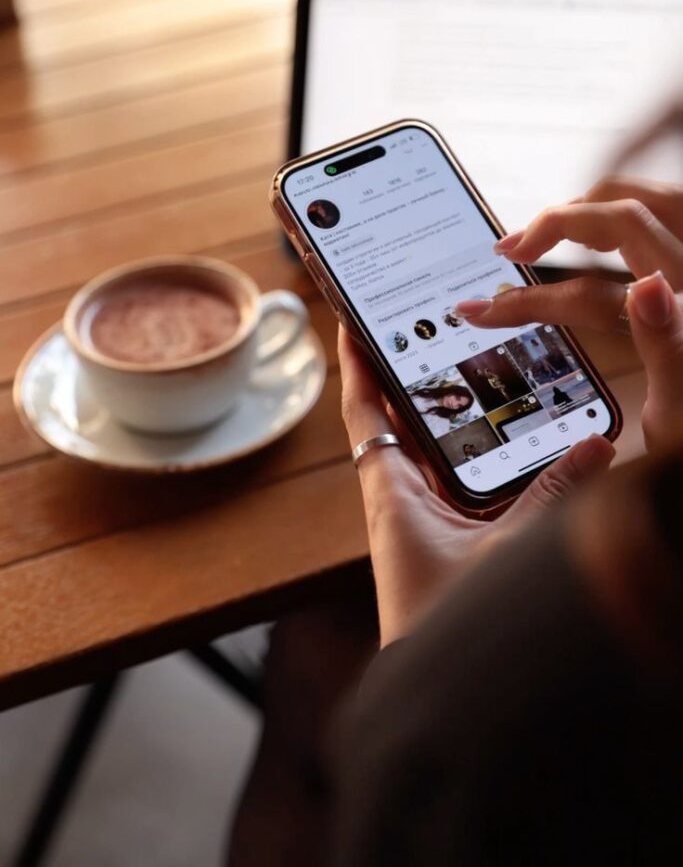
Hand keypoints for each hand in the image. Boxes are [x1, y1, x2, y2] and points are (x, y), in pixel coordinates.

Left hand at [338, 328, 614, 645]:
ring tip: (471, 370)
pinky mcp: (442, 547)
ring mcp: (418, 525)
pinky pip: (453, 488)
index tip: (352, 321)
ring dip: (444, 418)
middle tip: (431, 331)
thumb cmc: (451, 630)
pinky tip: (506, 447)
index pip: (363, 411)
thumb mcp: (507, 554)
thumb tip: (595, 448)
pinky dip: (472, 461)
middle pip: (395, 423)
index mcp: (391, 495)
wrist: (442, 705)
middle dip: (409, 379)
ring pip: (428, 455)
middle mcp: (397, 503)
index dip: (355, 364)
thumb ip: (553, 499)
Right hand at [455, 177, 682, 450]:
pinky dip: (615, 225)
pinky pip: (655, 229)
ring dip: (589, 212)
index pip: (608, 250)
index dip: (541, 267)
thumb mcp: (681, 411)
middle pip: (622, 211)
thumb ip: (667, 343)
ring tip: (544, 234)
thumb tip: (645, 288)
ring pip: (645, 207)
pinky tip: (591, 243)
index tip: (492, 300)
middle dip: (559, 221)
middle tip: (510, 251)